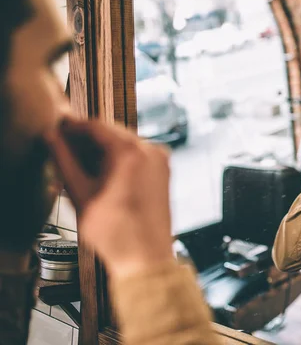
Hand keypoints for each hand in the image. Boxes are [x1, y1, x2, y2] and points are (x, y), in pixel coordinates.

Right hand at [46, 118, 172, 279]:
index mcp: (130, 152)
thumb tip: (53, 139)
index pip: (95, 126)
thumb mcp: (80, 193)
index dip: (73, 126)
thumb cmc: (116, 232)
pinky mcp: (164, 171)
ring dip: (103, 149)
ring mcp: (160, 160)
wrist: (146, 257)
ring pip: (125, 143)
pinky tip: (102, 173)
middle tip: (65, 147)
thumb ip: (64, 160)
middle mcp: (151, 150)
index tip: (58, 129)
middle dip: (88, 139)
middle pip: (112, 132)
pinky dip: (119, 158)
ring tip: (81, 164)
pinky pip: (138, 155)